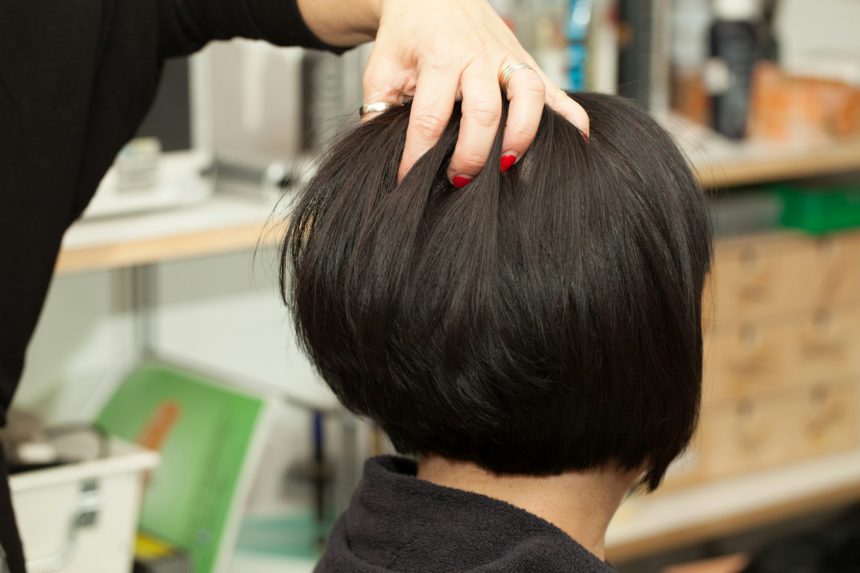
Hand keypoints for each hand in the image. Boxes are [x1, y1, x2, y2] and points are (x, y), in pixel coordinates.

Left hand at [363, 0, 589, 184]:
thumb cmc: (408, 35)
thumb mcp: (383, 69)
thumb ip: (380, 111)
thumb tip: (381, 159)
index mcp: (439, 58)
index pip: (429, 116)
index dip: (418, 154)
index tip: (408, 180)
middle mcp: (478, 57)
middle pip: (483, 110)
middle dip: (473, 153)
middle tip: (459, 181)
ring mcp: (508, 58)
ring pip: (528, 94)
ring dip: (523, 134)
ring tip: (509, 165)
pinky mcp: (527, 62)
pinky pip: (556, 90)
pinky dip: (571, 117)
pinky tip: (577, 143)